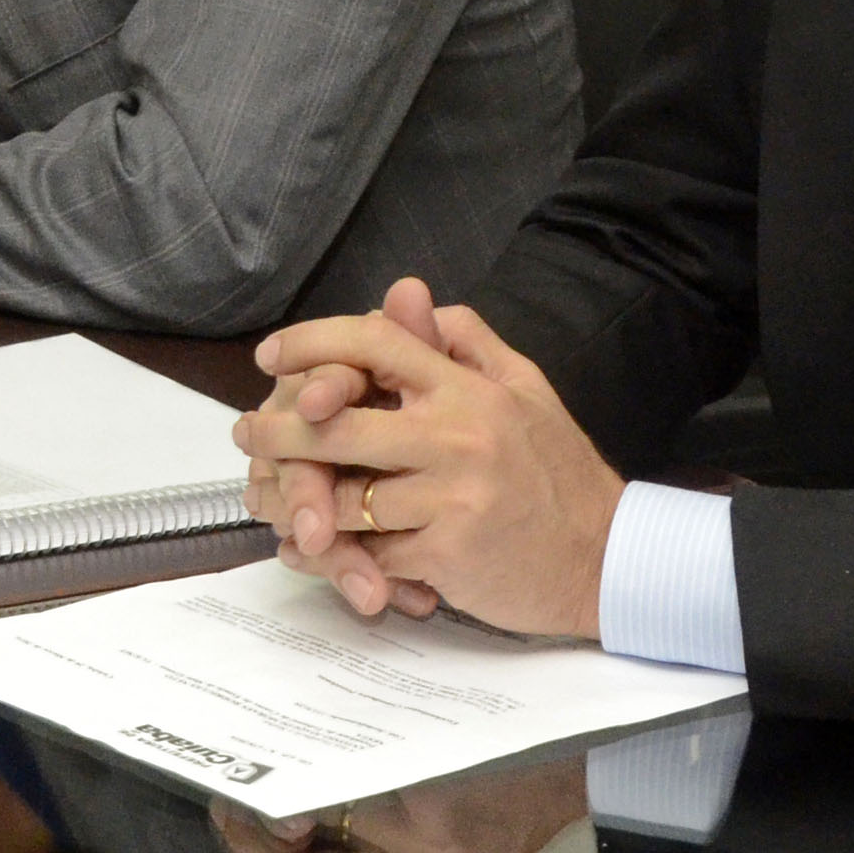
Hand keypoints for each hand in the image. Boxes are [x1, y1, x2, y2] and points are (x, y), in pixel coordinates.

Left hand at [236, 278, 624, 636]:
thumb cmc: (560, 473)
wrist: (607, 558)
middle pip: (336, 423)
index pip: (376, 343)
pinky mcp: (445, 554)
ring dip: (294, 498)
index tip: (271, 355)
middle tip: (246, 431)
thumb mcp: (526, 390)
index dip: (312, 343)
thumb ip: (464, 340)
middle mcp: (456, 437)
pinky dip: (329, 553)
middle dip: (277, 428)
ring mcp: (449, 498)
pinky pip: (367, 552)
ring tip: (264, 494)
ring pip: (343, 495)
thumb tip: (406, 294)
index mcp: (470, 390)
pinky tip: (304, 548)